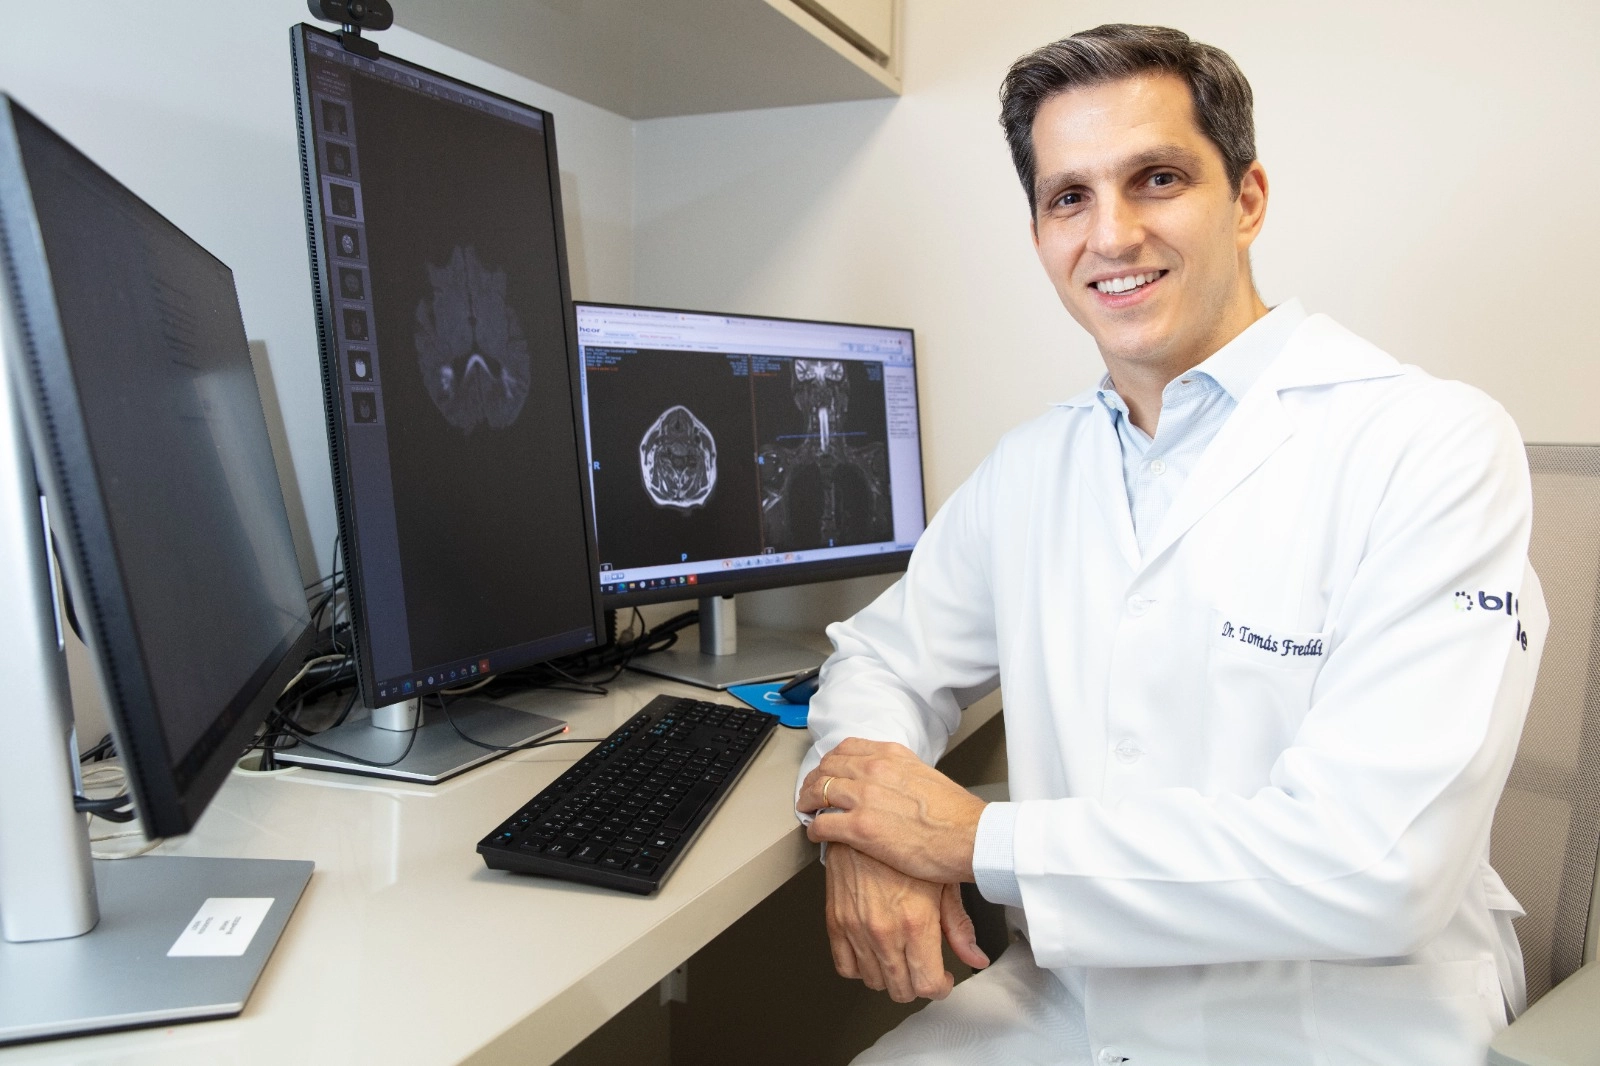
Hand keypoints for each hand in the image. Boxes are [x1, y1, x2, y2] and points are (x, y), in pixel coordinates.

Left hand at [799, 738, 988, 882]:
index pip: (847, 749)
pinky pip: (823, 824)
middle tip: (809, 792)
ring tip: (806, 810)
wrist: (971, 837)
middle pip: (827, 768)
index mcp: (891, 756)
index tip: (827, 771)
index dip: (830, 762)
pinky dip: (814, 829)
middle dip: (813, 780)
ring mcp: (865, 798)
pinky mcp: (860, 828)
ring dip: (807, 802)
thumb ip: (903, 773)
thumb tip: (893, 782)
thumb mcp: (928, 776)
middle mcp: (874, 770)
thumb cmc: (958, 815)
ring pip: (818, 792)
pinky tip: (816, 834)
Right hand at [824, 842, 989, 1001]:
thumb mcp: (943, 882)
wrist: (868, 818)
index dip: (940, 986)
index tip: (941, 978)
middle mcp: (884, 929)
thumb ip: (959, 926)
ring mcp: (857, 928)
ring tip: (900, 958)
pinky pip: (845, 966)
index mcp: (916, 921)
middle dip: (917, 984)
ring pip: (874, 981)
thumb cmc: (909, 844)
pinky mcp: (835, 921)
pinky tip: (873, 954)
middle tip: (923, 968)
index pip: (928, 984)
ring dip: (890, 977)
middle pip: (901, 989)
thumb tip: (975, 957)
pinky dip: (860, 968)